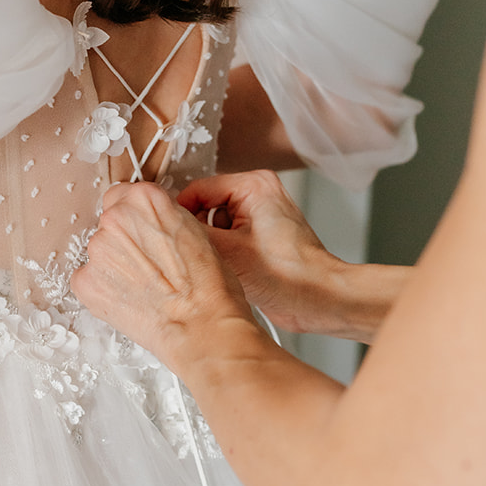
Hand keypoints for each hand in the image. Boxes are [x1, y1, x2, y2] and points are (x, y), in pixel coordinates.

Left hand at [72, 181, 259, 377]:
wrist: (202, 326)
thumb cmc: (208, 286)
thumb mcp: (194, 230)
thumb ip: (162, 217)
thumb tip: (148, 223)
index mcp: (145, 199)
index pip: (122, 195)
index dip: (135, 217)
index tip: (141, 231)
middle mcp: (116, 219)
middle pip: (109, 224)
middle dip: (125, 242)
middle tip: (150, 266)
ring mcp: (97, 251)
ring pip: (100, 253)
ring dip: (115, 266)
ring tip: (144, 287)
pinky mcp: (85, 282)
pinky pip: (87, 279)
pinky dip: (103, 289)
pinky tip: (129, 300)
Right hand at [178, 171, 409, 341]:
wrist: (321, 301)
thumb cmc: (290, 275)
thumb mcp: (228, 252)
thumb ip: (191, 233)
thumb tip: (164, 226)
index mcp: (254, 185)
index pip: (198, 189)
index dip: (180, 214)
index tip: (169, 237)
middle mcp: (259, 194)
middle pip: (205, 207)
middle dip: (199, 233)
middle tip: (200, 256)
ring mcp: (262, 216)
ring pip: (215, 226)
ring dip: (212, 247)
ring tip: (222, 267)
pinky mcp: (263, 238)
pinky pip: (229, 239)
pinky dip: (224, 256)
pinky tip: (230, 273)